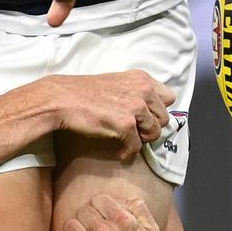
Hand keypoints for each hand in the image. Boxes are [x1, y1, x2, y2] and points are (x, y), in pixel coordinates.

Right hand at [52, 70, 173, 161]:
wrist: (62, 99)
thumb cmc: (85, 93)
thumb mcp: (116, 82)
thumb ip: (135, 91)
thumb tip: (150, 110)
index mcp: (141, 78)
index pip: (169, 97)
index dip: (158, 109)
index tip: (146, 117)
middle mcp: (143, 90)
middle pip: (164, 118)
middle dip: (151, 127)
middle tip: (135, 132)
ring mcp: (136, 107)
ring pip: (155, 133)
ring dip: (141, 139)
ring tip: (127, 140)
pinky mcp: (126, 125)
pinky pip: (137, 146)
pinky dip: (128, 151)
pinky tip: (118, 150)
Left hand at [64, 190, 162, 230]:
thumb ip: (139, 208)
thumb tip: (122, 198)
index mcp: (122, 221)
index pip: (98, 199)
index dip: (99, 206)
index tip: (101, 215)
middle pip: (82, 210)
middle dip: (87, 217)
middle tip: (93, 227)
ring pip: (70, 225)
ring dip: (77, 230)